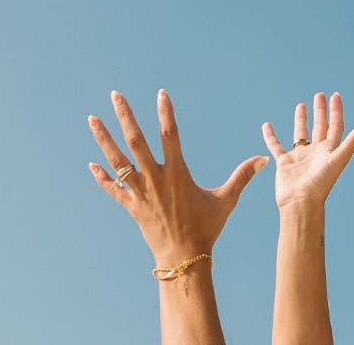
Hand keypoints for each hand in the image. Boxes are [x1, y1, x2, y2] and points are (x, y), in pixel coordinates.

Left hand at [87, 89, 268, 263]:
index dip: (166, 113)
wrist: (185, 260)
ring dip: (104, 139)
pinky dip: (102, 178)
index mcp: (177, 173)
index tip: (161, 93)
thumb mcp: (226, 200)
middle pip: (135, 141)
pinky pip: (113, 190)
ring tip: (92, 118)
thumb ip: (242, 176)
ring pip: (118, 161)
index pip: (170, 135)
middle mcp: (155, 179)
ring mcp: (141, 193)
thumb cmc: (207, 228)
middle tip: (115, 94)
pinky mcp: (132, 207)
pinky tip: (90, 164)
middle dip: (125, 116)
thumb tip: (263, 159)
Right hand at [261, 92, 353, 211]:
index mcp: (330, 150)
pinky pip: (276, 145)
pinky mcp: (284, 162)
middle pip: (320, 127)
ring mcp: (300, 157)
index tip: (335, 96)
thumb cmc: (321, 182)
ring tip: (301, 105)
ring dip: (301, 120)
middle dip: (321, 111)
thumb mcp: (339, 158)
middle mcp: (316, 152)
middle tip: (319, 95)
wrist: (301, 203)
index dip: (336, 111)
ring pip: (301, 134)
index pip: (335, 126)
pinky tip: (266, 125)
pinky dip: (270, 135)